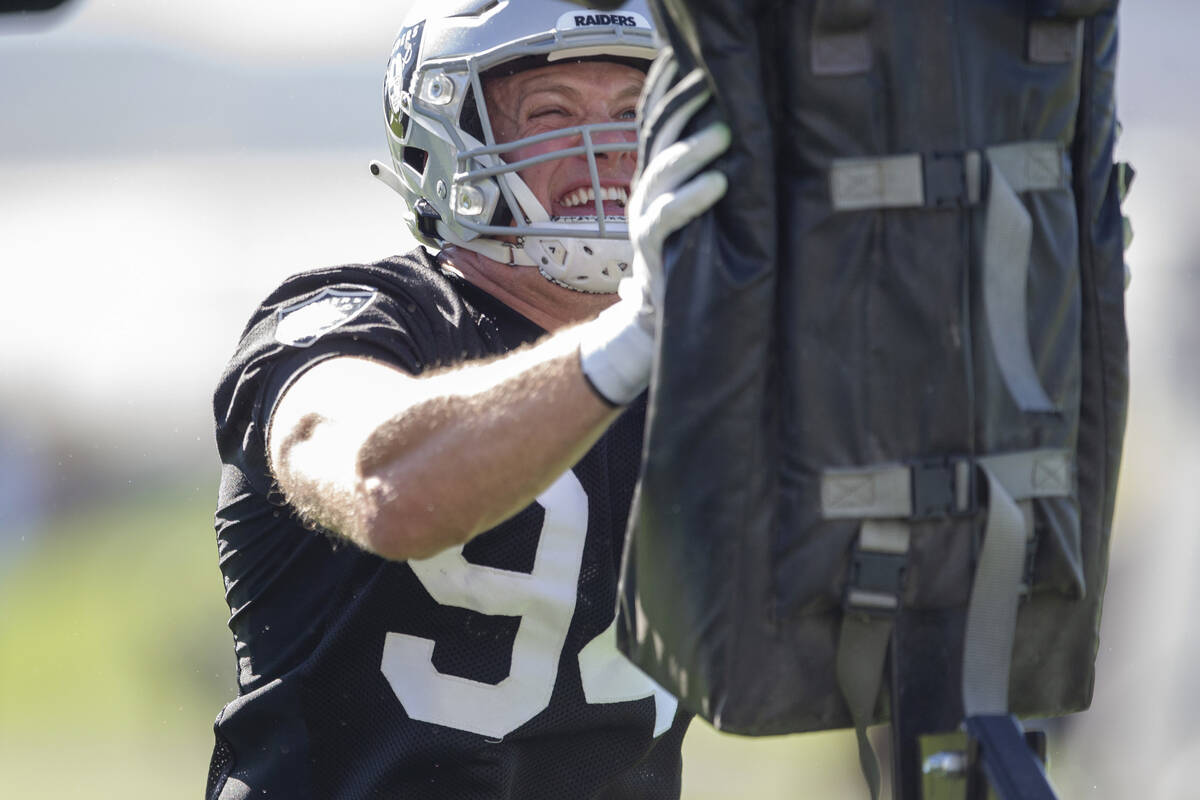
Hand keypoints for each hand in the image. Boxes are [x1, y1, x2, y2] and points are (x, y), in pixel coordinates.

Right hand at [578, 63, 729, 405]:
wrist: (666, 316)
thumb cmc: (696, 258)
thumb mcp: (703, 213)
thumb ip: (716, 178)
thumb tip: (758, 143)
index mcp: (661, 177)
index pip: (666, 125)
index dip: (680, 96)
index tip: (707, 69)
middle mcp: (649, 190)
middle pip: (663, 137)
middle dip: (689, 110)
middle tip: (721, 89)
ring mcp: (645, 216)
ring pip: (664, 171)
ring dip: (694, 150)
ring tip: (724, 133)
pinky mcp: (651, 247)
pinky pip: (668, 216)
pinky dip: (692, 198)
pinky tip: (718, 184)